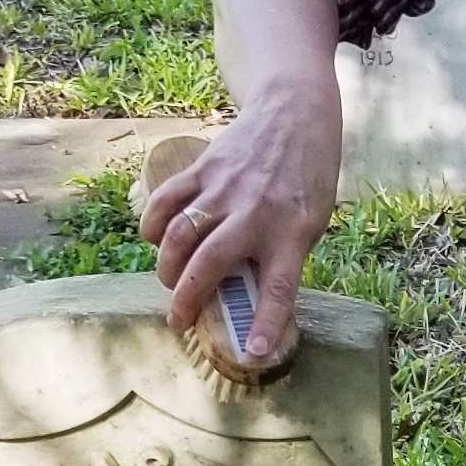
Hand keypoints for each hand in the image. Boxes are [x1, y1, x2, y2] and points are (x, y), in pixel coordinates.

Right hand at [136, 73, 341, 366]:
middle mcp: (256, 212)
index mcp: (293, 232)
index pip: (279, 288)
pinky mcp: (202, 168)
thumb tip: (250, 301)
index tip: (252, 353)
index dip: (265, 324)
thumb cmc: (307, 177)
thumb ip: (281, 256)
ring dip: (168, 266)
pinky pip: (165, 202)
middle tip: (177, 320)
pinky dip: (153, 226)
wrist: (294, 113)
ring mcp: (225, 189)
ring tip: (171, 282)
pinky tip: (156, 240)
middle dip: (187, 300)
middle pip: (210, 264)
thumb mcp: (312, 220)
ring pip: (178, 235)